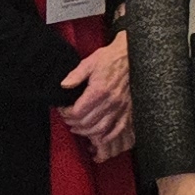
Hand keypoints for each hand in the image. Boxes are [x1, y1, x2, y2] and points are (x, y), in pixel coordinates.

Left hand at [57, 37, 134, 158]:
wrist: (131, 57)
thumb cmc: (111, 59)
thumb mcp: (89, 62)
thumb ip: (75, 75)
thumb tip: (64, 85)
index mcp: (99, 90)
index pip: (77, 112)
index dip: (66, 113)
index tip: (63, 110)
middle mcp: (111, 102)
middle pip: (87, 123)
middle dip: (73, 123)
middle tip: (68, 119)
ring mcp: (121, 108)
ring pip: (101, 130)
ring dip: (87, 133)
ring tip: (79, 128)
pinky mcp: (128, 110)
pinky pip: (118, 130)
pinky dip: (108, 137)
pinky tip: (99, 137)